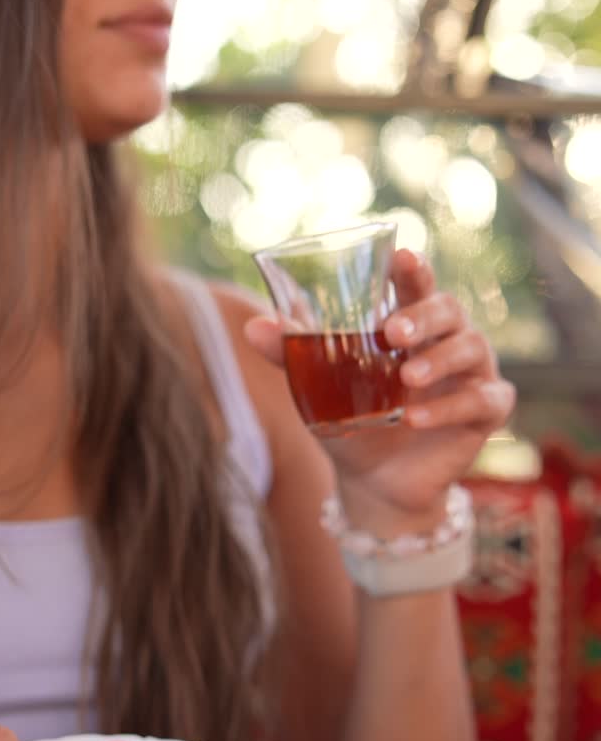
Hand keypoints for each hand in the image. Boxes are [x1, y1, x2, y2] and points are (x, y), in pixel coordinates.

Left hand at [245, 249, 515, 518]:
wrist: (375, 483)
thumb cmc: (353, 421)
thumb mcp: (319, 390)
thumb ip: (292, 356)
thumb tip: (253, 326)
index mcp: (413, 324)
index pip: (417, 284)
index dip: (413, 268)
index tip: (400, 256)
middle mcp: (449, 340)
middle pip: (449, 310)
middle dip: (423, 316)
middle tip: (392, 331)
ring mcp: (474, 373)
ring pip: (471, 348)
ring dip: (439, 360)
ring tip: (406, 378)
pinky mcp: (488, 411)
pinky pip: (480, 400)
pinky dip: (449, 408)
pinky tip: (416, 420)